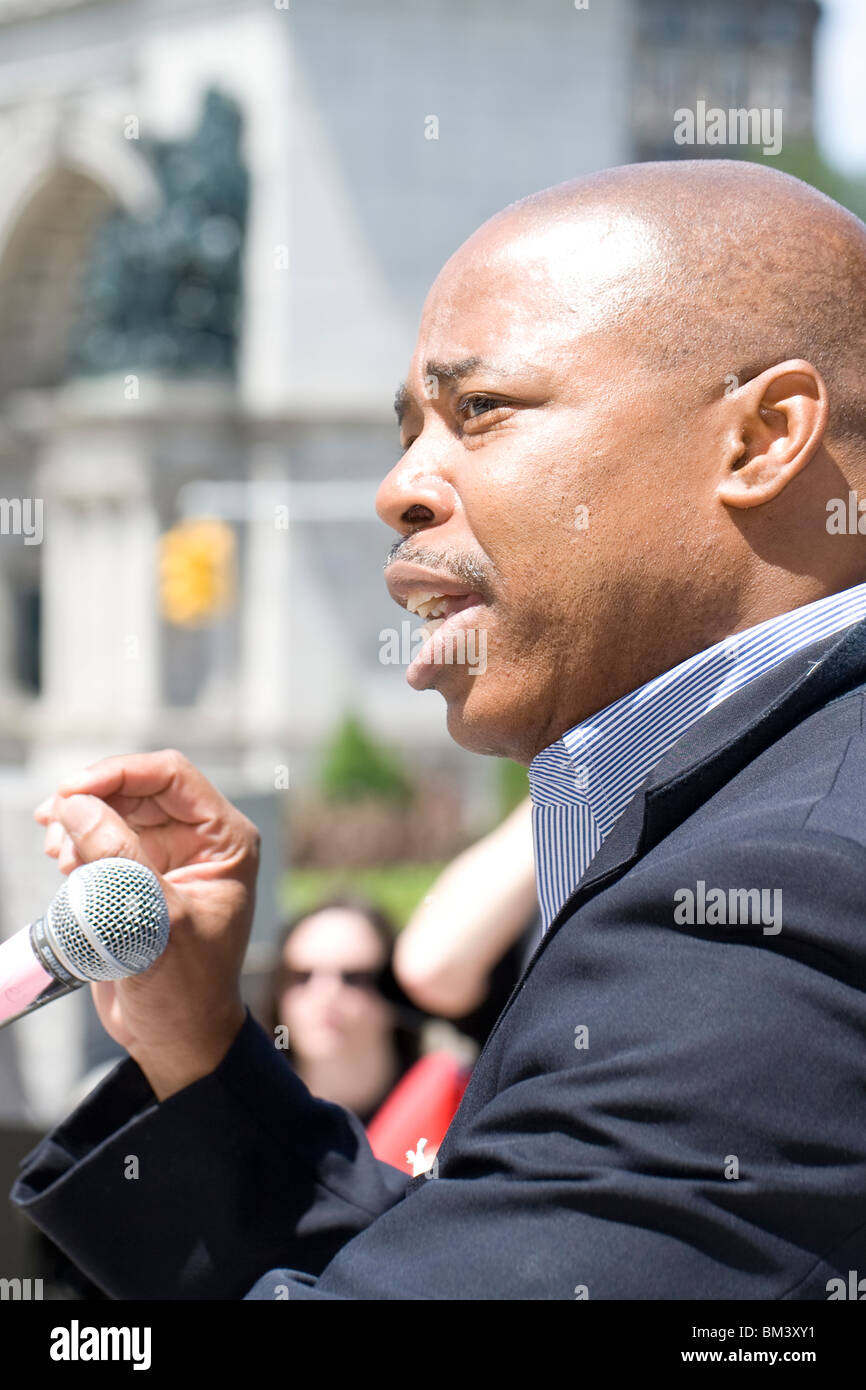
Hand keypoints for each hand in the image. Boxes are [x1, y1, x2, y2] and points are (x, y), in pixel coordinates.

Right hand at [35, 749, 260, 1099]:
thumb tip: (75, 805)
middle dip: (92, 799)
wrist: (175, 1038)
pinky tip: (62, 863)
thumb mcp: (153, 919)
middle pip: (138, 788)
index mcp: (225, 839)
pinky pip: (103, 840)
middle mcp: (201, 840)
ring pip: (115, 811)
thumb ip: (117, 858)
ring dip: (79, 822)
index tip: (70, 791)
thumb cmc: (182, 987)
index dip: (118, 773)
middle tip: (51, 825)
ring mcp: (168, 857)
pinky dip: (77, 844)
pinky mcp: (138, 878)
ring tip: (56, 852)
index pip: (171, 775)